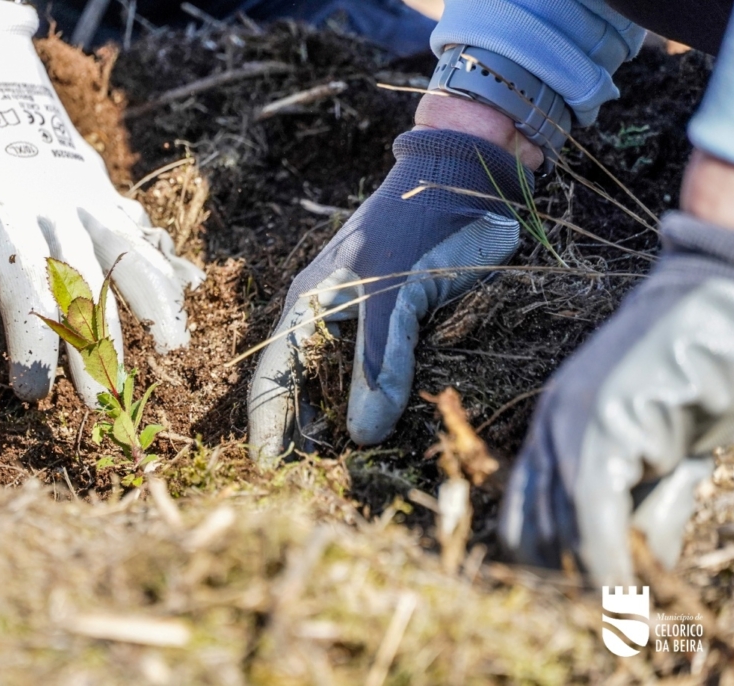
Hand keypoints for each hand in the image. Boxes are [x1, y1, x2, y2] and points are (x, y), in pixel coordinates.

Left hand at [0, 0, 203, 402]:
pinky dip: (157, 261)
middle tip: (105, 401)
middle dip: (98, 343)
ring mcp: (79, 182)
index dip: (33, 339)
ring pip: (127, 247)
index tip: (34, 392)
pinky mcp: (90, 176)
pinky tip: (175, 291)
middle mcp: (52, 191)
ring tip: (174, 347)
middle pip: (86, 277)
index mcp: (0, 190)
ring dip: (153, 300)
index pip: (25, 279)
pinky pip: (131, 223)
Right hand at [248, 128, 529, 463]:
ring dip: (337, 427)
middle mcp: (324, 319)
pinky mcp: (394, 326)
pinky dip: (373, 408)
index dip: (268, 430)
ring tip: (347, 471)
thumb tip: (363, 433)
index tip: (268, 476)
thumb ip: (379, 360)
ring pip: (334, 388)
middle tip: (314, 485)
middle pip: (298, 390)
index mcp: (306, 307)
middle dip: (301, 437)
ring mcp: (357, 323)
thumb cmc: (421, 227)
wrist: (465, 178)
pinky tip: (385, 436)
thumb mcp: (396, 292)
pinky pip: (372, 378)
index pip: (271, 380)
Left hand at [500, 212, 733, 583]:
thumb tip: (639, 576)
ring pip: (554, 528)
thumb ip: (650, 513)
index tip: (577, 601)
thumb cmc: (706, 379)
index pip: (523, 515)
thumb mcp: (672, 460)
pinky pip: (587, 516)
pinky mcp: (596, 430)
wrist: (726, 308)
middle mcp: (546, 430)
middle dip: (564, 582)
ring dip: (584, 580)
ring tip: (615, 613)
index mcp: (553, 431)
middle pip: (530, 530)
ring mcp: (565, 428)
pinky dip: (603, 563)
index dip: (548, 565)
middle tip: (599, 615)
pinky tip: (622, 593)